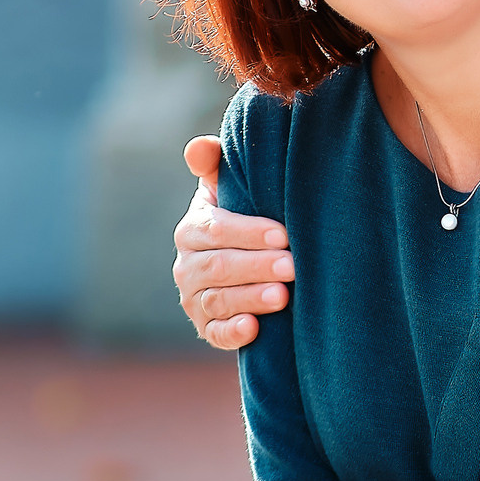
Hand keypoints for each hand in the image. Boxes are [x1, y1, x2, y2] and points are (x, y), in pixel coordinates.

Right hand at [175, 136, 291, 349]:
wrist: (251, 264)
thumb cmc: (246, 216)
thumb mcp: (231, 190)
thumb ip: (216, 165)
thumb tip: (199, 147)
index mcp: (193, 229)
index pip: (216, 229)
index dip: (248, 232)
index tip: (282, 234)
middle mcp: (187, 265)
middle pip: (219, 266)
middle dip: (257, 266)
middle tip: (292, 266)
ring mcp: (195, 299)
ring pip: (219, 300)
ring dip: (250, 298)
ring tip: (282, 296)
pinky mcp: (208, 328)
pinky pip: (216, 333)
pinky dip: (233, 333)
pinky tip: (254, 328)